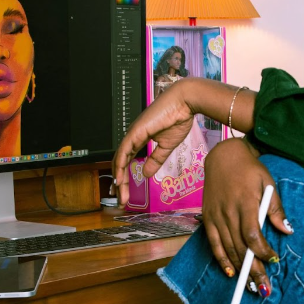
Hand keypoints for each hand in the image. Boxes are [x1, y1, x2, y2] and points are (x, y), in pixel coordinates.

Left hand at [112, 80, 196, 206]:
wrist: (184, 103)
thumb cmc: (178, 119)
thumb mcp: (167, 146)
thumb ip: (155, 160)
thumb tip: (145, 174)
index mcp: (140, 139)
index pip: (127, 160)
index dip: (124, 177)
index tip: (126, 192)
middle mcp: (133, 136)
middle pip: (121, 162)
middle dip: (119, 182)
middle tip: (121, 199)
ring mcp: (133, 133)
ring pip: (120, 159)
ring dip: (118, 178)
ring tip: (119, 194)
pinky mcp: (136, 131)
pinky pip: (124, 151)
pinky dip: (120, 166)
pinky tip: (119, 178)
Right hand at [202, 138, 292, 295]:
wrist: (223, 157)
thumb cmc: (249, 170)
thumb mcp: (268, 182)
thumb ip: (276, 208)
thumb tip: (288, 230)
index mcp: (245, 201)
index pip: (253, 234)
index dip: (263, 251)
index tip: (274, 260)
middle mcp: (228, 211)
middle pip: (241, 246)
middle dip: (253, 269)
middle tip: (265, 287)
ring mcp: (216, 216)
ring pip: (229, 248)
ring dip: (240, 270)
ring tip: (252, 286)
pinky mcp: (208, 218)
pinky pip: (214, 244)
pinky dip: (222, 260)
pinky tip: (231, 273)